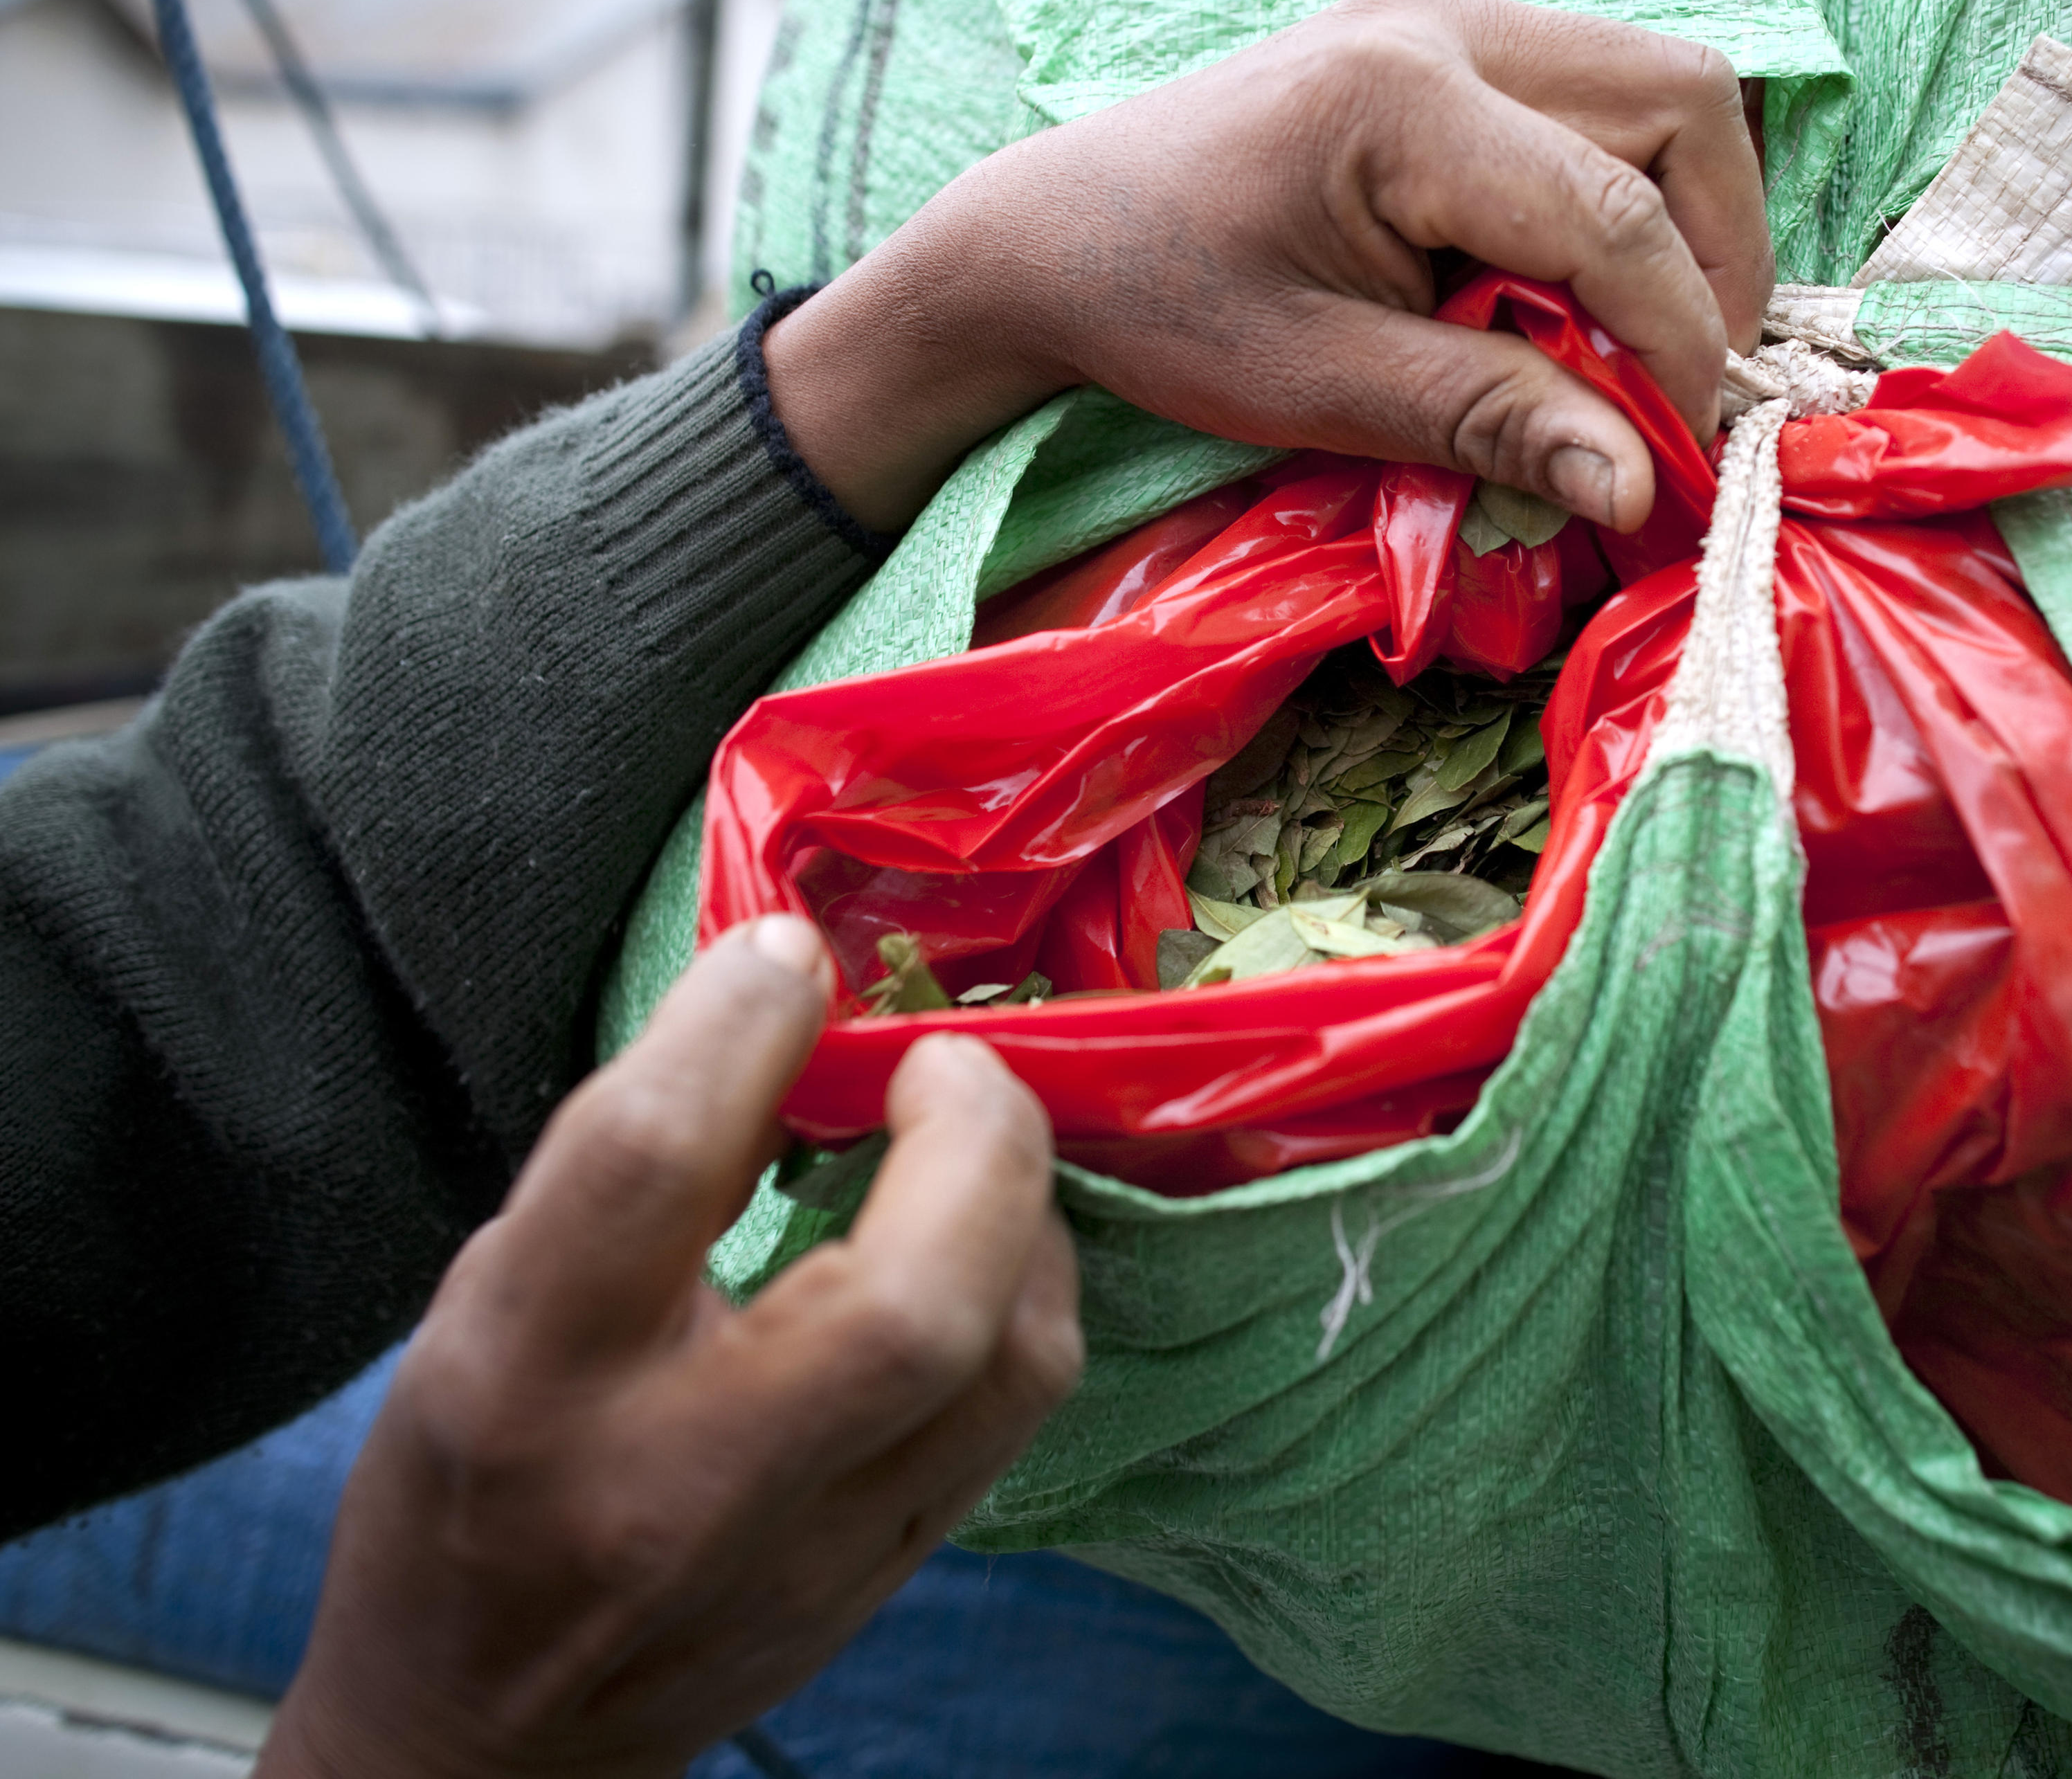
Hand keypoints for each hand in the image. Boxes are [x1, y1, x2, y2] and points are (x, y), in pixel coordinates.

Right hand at [256, 918, 1080, 1778]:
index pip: (653, 1168)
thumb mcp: (482, 1307)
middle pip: (904, 1301)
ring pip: (1006, 1361)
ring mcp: (808, 1549)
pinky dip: (1024, 1294)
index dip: (742, 1027)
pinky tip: (983, 1244)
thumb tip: (781, 992)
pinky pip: (1017, 1409)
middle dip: (969, 1140)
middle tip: (943, 1061)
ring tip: (967, 1141)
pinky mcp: (887, 1576)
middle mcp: (681, 1477)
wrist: (483, 1748)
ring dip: (1021, 1213)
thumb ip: (623, 1167)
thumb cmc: (463, 1494)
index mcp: (527, 1378)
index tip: (790, 956)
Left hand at [765, 0, 1770, 535]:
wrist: (1057, 235)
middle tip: (1683, 381)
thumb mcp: (1322, 387)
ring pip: (1660, 92)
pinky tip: (1569, 291)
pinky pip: (1598, 100)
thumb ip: (1491, 421)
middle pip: (1683, 104)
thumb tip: (1639, 484)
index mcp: (1402, 100)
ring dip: (1681, 223)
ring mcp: (1451, 14)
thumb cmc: (1167, 308)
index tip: (1686, 453)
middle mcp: (1446, 21)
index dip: (1681, 346)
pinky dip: (1623, 198)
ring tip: (1632, 343)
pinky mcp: (1450, 38)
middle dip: (1716, 255)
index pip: (1616, 219)